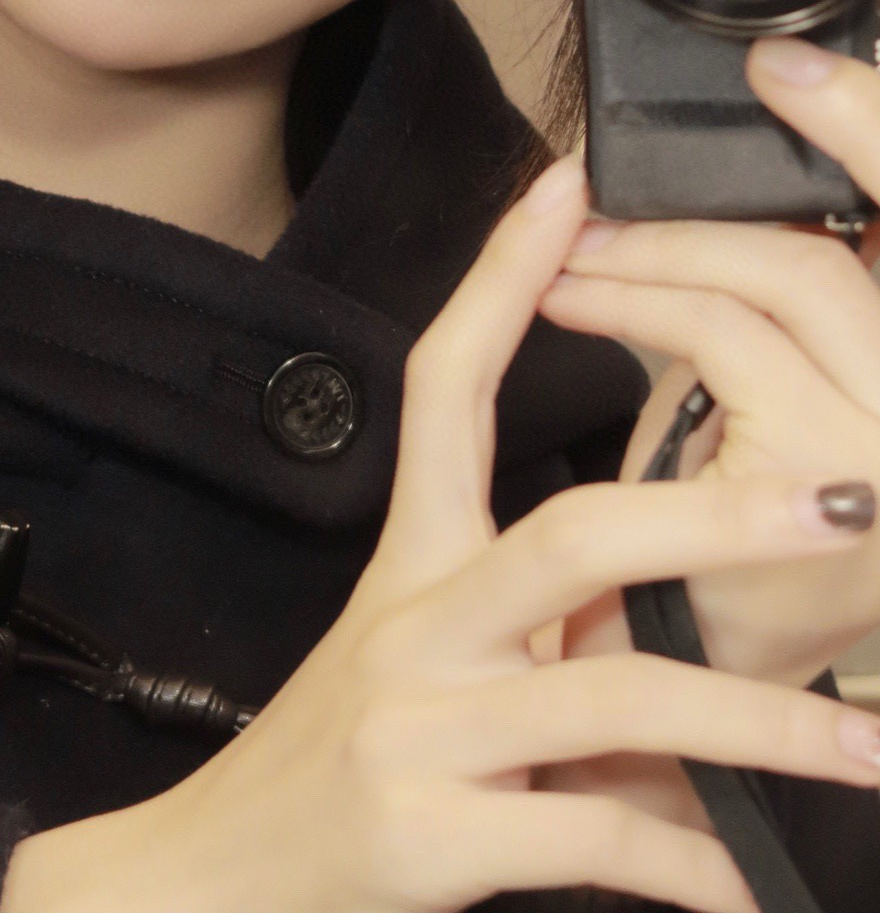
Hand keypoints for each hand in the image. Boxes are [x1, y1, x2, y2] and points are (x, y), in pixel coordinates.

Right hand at [1, 154, 879, 912]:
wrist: (213, 877)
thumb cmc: (338, 756)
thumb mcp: (412, 651)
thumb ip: (527, 610)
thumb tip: (661, 581)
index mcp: (411, 561)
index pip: (445, 387)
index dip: (499, 278)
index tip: (568, 184)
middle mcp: (413, 626)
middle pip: (568, 535)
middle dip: (714, 516)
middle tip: (839, 504)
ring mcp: (422, 732)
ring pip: (616, 699)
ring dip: (759, 727)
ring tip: (867, 750)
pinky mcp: (435, 841)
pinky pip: (597, 843)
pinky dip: (695, 864)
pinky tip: (758, 885)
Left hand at [541, 34, 879, 693]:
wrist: (721, 705)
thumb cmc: (729, 550)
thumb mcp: (752, 400)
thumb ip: (752, 304)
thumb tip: (687, 185)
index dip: (866, 121)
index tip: (781, 67)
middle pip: (829, 247)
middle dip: (701, 210)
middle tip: (591, 198)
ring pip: (776, 276)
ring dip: (652, 251)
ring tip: (564, 250)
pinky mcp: (839, 476)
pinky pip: (724, 335)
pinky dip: (637, 298)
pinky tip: (570, 292)